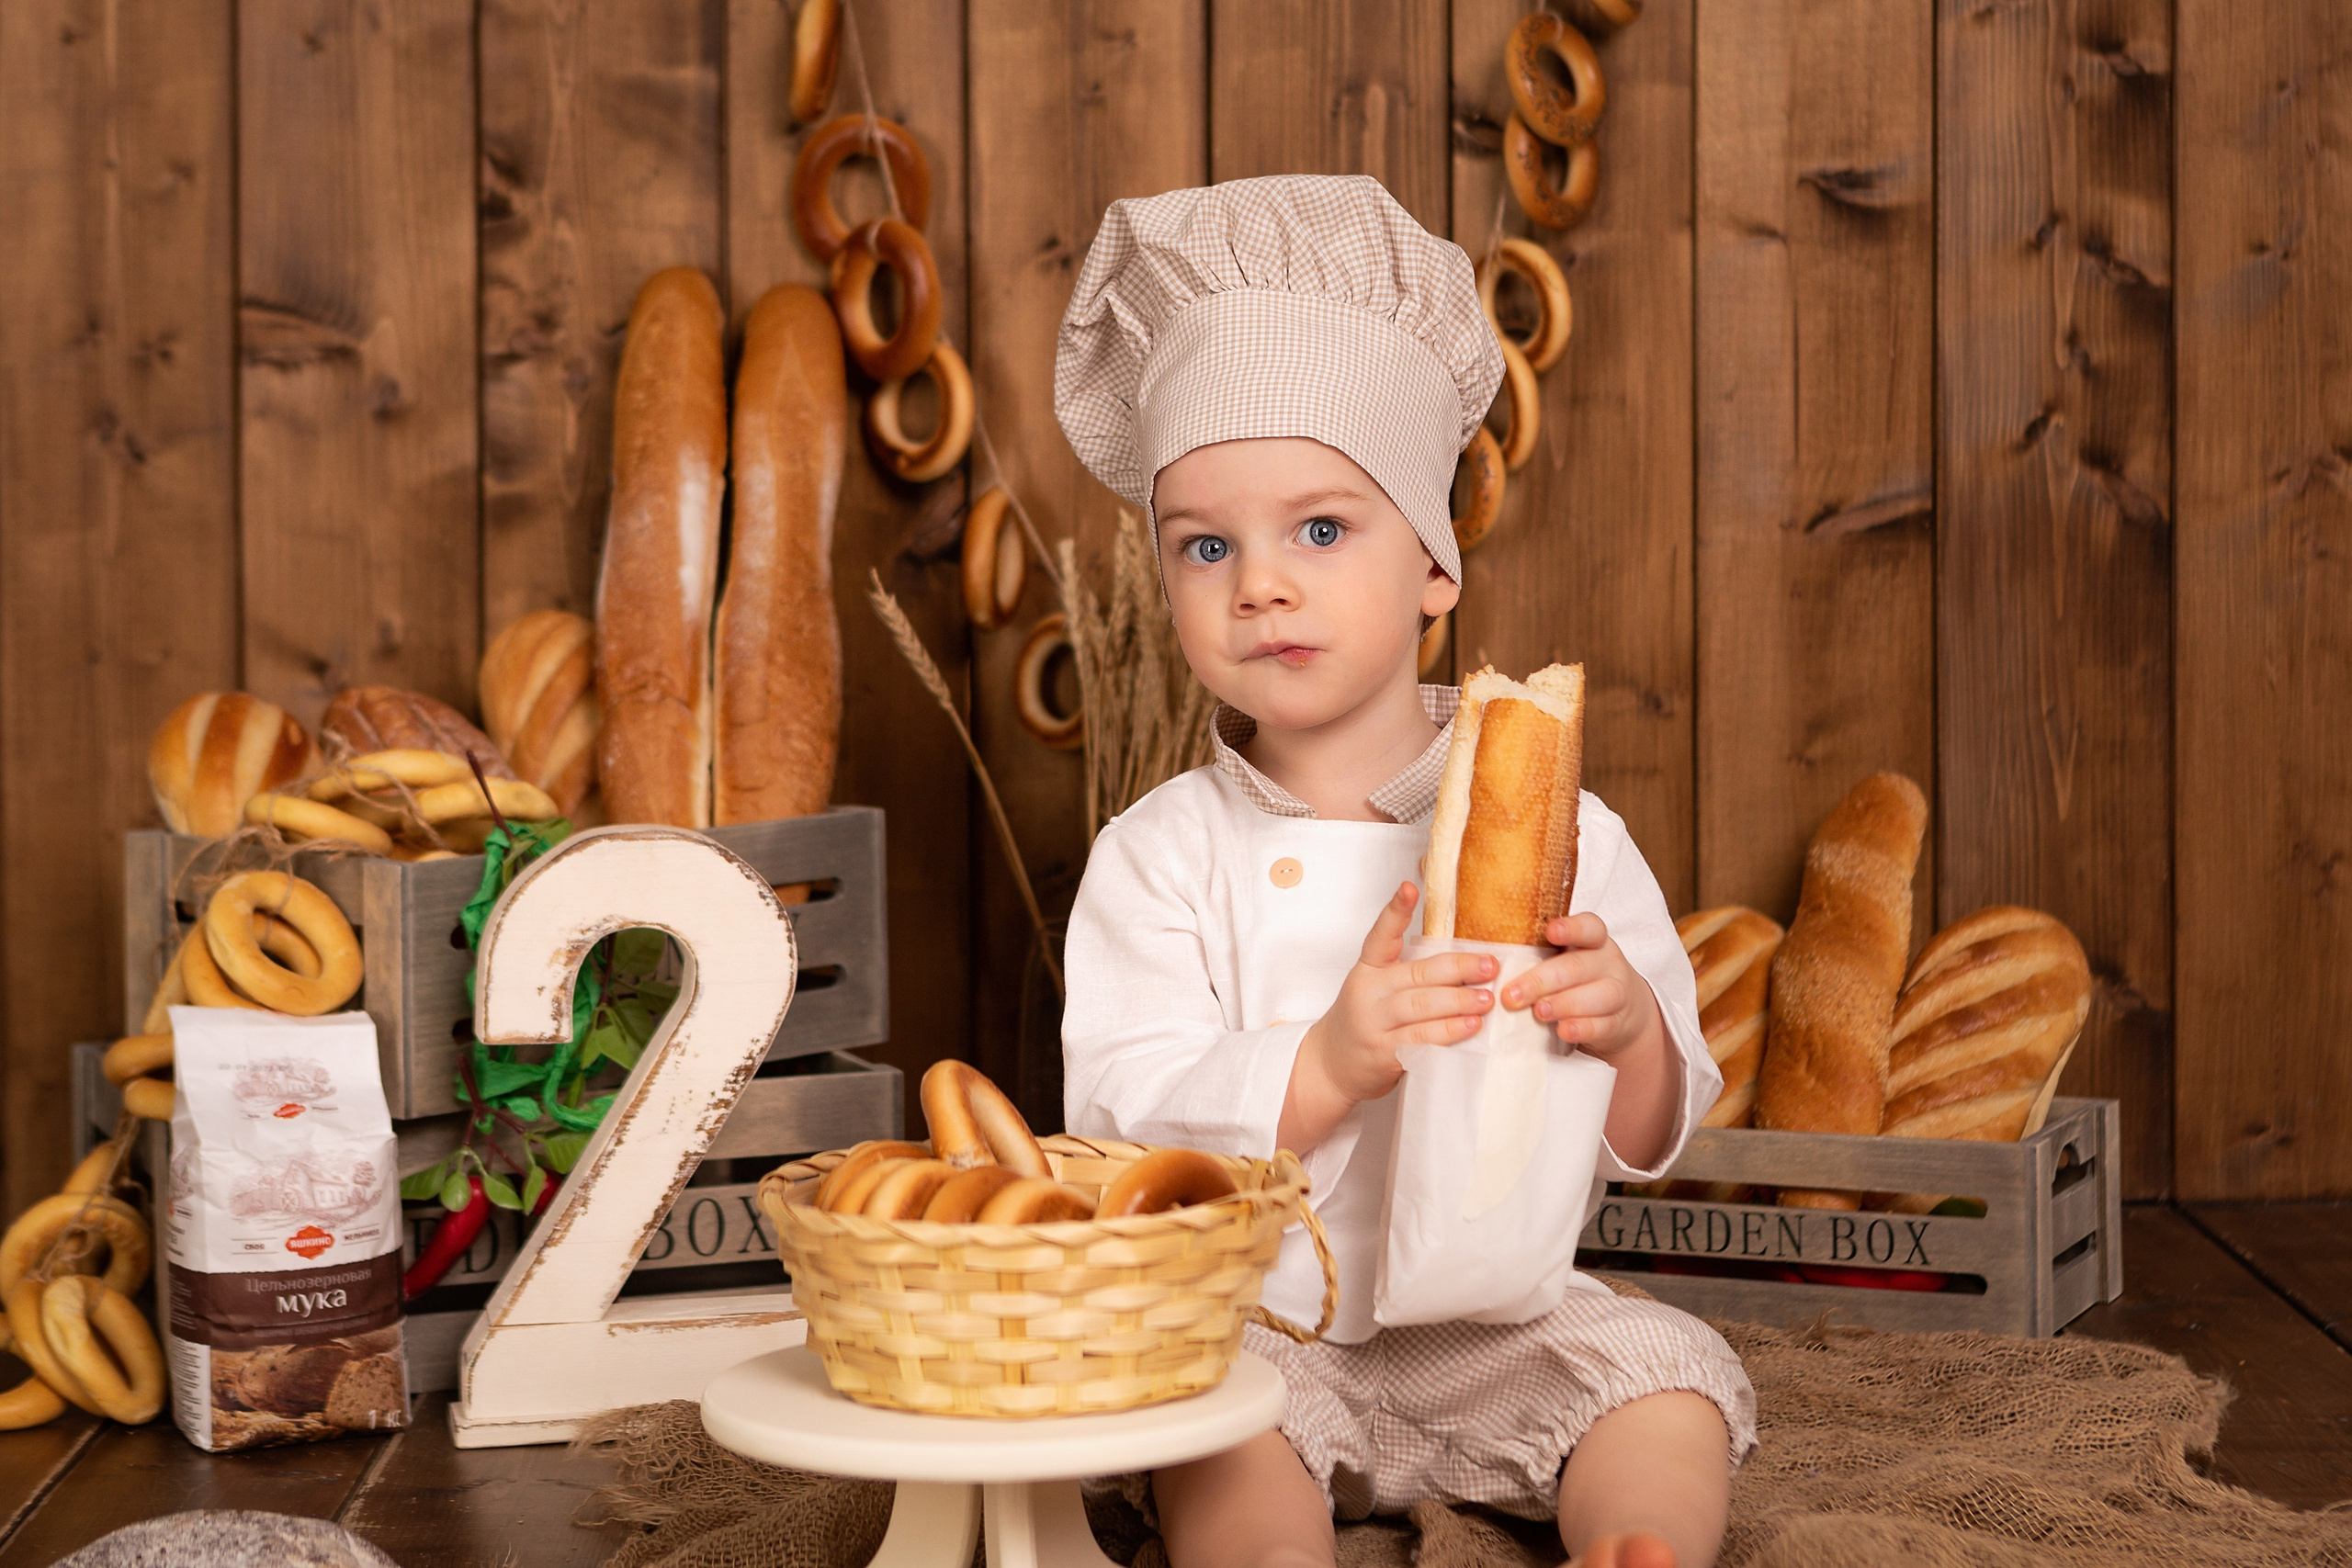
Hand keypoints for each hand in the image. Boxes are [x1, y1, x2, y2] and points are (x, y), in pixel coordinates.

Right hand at [1278, 883, 1495, 1153]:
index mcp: (1369, 969)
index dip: (1395, 910)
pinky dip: (1448, 1032)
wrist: (1330, 1065)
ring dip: (1459, 1001)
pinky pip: (1421, 1039)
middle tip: (1491, 965)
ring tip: (1487, 999)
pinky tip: (1470, 1027)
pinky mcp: (1384, 1052)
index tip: (1409, 887)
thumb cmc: (1365, 1021)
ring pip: (1421, 1006)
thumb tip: (1464, 963)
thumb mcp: (1377, 988)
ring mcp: (1374, 1023)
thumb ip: (1408, 973)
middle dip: (1458, 968)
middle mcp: (1369, 992)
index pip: (1381, 935)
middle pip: (1417, 974)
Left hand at [1501, 912, 1662, 1060]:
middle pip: (1578, 966)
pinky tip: (1563, 1031)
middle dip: (1542, 980)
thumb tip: (1487, 963)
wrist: (1620, 1013)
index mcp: (1593, 941)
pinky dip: (1582, 1028)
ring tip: (1539, 1012)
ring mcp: (1617, 993)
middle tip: (1511, 996)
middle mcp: (1607, 963)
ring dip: (1565, 1003)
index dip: (1571, 928)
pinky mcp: (1618, 1023)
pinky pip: (1604, 1025)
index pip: (1589, 927)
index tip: (1550, 932)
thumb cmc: (1579, 981)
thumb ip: (1538, 956)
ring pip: (1600, 995)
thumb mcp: (1566, 960)